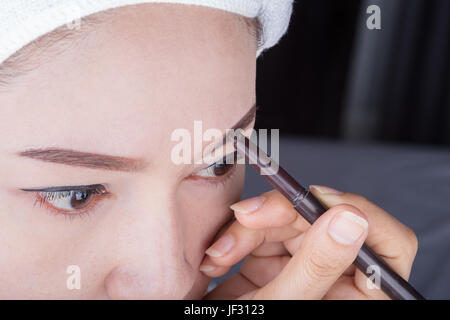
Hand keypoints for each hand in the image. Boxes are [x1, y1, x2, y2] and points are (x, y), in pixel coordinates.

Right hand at [200, 185, 417, 298]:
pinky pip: (262, 230)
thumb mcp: (284, 304)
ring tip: (219, 253)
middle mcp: (336, 278)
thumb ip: (317, 264)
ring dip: (247, 229)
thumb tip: (351, 218)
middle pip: (325, 222)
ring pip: (287, 221)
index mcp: (360, 298)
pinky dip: (236, 237)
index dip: (360, 212)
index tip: (317, 198)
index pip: (390, 244)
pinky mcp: (276, 260)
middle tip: (246, 215)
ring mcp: (306, 266)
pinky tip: (217, 256)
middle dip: (279, 214)